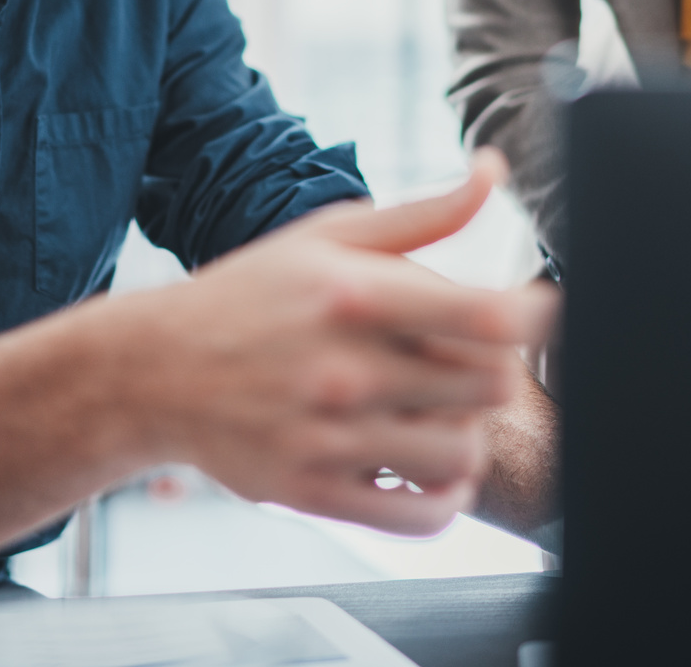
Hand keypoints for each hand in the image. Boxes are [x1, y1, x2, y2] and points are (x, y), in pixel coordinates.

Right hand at [111, 150, 556, 534]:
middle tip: (467, 363)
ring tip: (444, 415)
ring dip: (470, 434)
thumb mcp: (329, 236)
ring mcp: (329, 437)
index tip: (536, 310)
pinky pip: (420, 518)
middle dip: (492, 371)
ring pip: (462, 454)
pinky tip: (430, 470)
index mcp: (354, 295)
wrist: (155, 370)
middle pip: (487, 387)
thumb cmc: (251, 295)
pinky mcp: (314, 490)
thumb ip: (424, 214)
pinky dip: (446, 499)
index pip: (484, 318)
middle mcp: (343, 368)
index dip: (533, 315)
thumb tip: (492, 172)